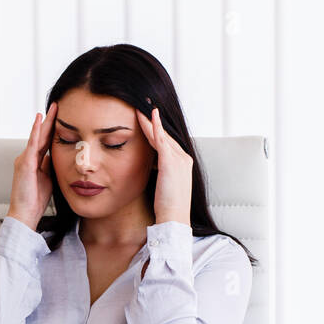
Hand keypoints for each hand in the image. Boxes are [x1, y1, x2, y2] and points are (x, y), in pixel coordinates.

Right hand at [6, 102, 56, 230]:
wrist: (25, 213)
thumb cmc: (35, 200)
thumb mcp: (48, 179)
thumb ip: (49, 166)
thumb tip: (55, 156)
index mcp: (34, 162)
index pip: (45, 142)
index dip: (53, 129)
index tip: (61, 117)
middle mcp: (27, 157)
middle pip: (42, 135)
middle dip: (50, 121)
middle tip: (58, 105)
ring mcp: (24, 159)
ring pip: (37, 136)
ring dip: (44, 121)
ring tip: (52, 108)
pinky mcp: (25, 163)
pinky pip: (32, 144)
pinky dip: (36, 131)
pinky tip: (40, 120)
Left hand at [137, 101, 191, 224]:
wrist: (174, 219)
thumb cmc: (168, 206)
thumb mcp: (164, 184)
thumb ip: (160, 171)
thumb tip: (150, 165)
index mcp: (183, 162)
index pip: (166, 141)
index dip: (154, 129)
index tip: (144, 118)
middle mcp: (184, 157)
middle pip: (164, 134)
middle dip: (152, 120)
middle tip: (141, 104)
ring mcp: (179, 159)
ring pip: (162, 134)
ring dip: (150, 120)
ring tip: (140, 106)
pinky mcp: (171, 163)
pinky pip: (162, 141)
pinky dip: (155, 127)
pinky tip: (150, 116)